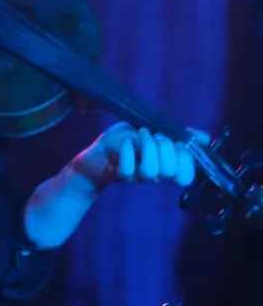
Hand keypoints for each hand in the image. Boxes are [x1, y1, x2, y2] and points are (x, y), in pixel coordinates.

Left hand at [69, 123, 195, 193]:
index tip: (179, 143)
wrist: (98, 151)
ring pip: (151, 171)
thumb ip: (180, 133)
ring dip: (146, 148)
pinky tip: (125, 143)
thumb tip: (206, 139)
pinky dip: (127, 151)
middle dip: (165, 147)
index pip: (186, 173)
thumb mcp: (157, 128)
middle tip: (154, 135)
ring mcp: (139, 177)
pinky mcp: (121, 176)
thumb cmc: (128, 139)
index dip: (185, 159)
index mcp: (168, 163)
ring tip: (140, 135)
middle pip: (170, 170)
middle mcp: (157, 174)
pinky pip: (129, 169)